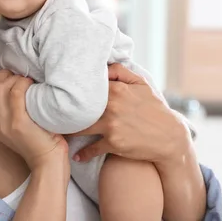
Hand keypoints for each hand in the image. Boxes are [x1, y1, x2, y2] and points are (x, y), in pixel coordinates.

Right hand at [0, 70, 67, 169]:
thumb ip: (6, 108)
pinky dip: (23, 84)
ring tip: (26, 81)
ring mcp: (4, 124)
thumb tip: (9, 80)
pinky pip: (15, 93)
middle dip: (2, 76)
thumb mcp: (13, 125)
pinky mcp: (18, 124)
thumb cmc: (38, 138)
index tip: (7, 79)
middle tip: (17, 78)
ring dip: (13, 79)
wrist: (48, 162)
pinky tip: (32, 85)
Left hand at [69, 63, 191, 164]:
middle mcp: (111, 105)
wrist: (170, 137)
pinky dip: (82, 154)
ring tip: (58, 132)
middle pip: (79, 107)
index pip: (86, 87)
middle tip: (52, 113)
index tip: (59, 92)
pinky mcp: (113, 142)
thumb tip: (102, 66)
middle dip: (64, 110)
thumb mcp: (142, 84)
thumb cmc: (154, 109)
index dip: (72, 89)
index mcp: (116, 89)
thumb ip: (121, 71)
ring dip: (68, 131)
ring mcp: (111, 124)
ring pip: (81, 127)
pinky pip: (91, 148)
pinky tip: (76, 156)